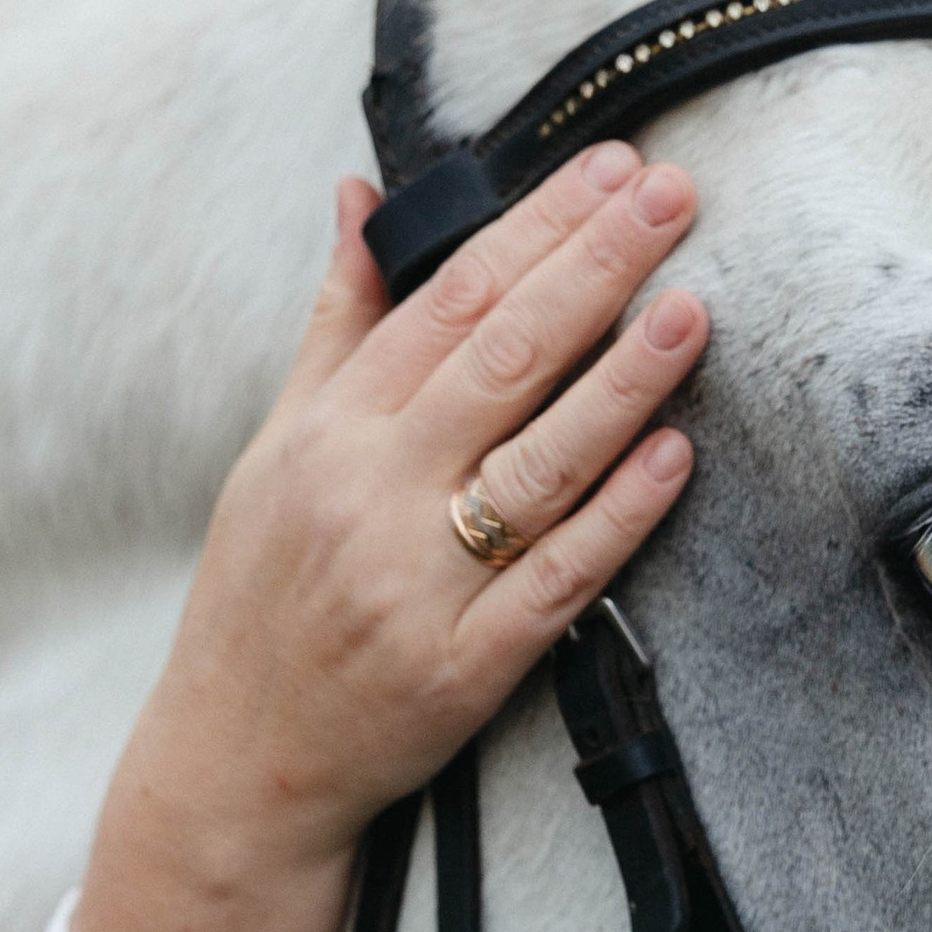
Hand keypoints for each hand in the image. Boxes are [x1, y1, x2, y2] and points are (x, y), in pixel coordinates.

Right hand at [69, 143, 703, 931]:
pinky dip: (619, 517)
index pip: (447, 302)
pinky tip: (678, 456)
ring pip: (538, 465)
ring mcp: (417, 585)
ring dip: (621, 382)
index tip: (612, 169)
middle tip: (676, 196)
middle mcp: (368, 496)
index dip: (536, 229)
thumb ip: (339, 322)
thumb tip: (362, 196)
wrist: (236, 762)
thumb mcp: (278, 446)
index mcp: (328, 432)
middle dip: (595, 269)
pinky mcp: (465, 669)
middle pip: (500, 361)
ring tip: (695, 308)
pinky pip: (557, 581)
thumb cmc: (265, 591)